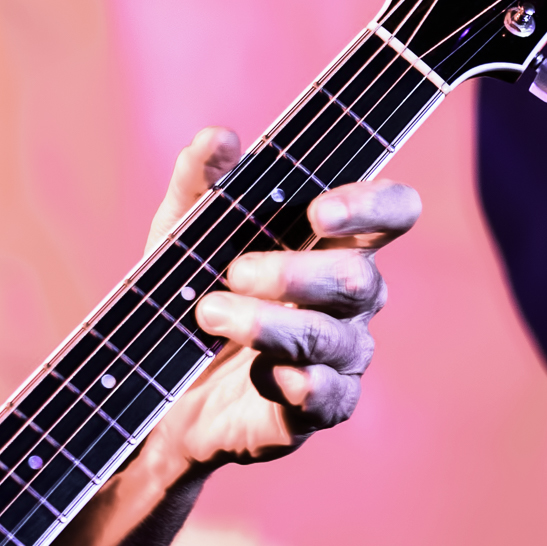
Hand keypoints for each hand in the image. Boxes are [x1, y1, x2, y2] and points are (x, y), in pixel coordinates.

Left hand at [149, 126, 420, 468]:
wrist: (155, 386)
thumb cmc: (188, 294)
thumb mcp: (179, 236)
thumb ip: (199, 186)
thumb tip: (217, 137)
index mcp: (333, 245)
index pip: (391, 213)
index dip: (371, 207)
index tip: (319, 211)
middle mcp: (349, 300)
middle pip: (359, 277)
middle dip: (295, 272)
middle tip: (234, 272)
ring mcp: (338, 356)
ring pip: (333, 338)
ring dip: (270, 324)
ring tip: (210, 315)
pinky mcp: (316, 408)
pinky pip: (329, 397)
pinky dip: (302, 382)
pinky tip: (271, 372)